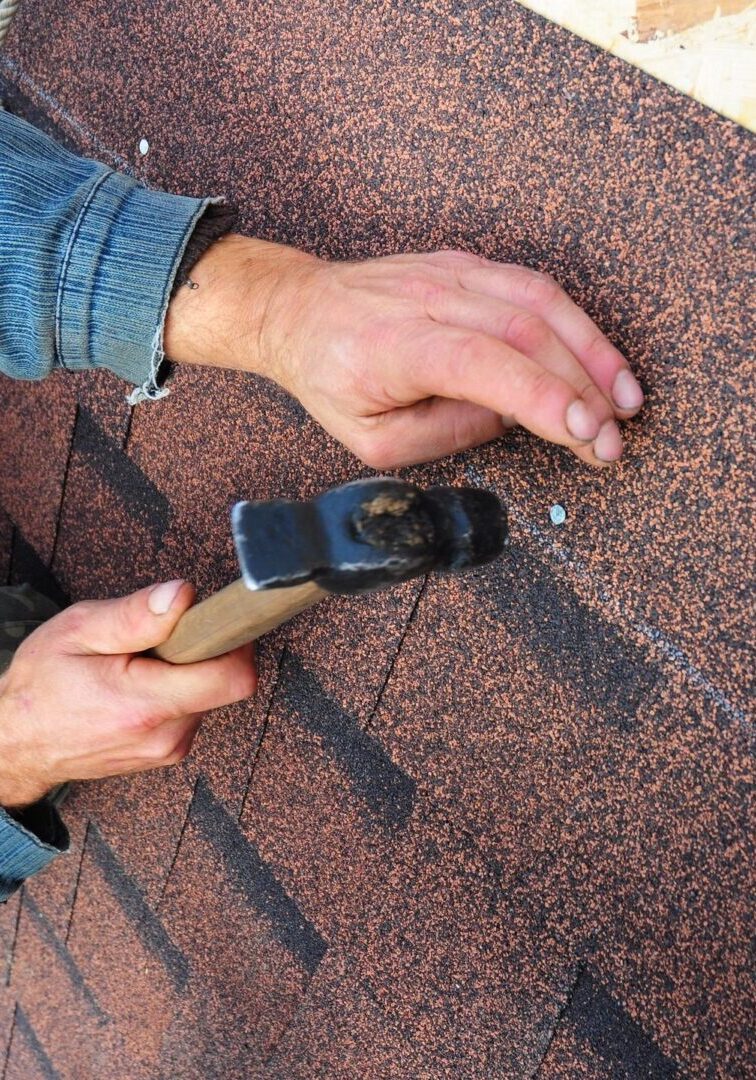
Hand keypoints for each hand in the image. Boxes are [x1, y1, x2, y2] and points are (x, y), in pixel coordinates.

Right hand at [0, 581, 255, 808]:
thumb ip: (135, 615)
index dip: (236, 639)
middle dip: (201, 649)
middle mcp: (166, 734)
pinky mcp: (168, 751)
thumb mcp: (78, 632)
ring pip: (209, 693)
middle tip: (156, 639)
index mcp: (146, 705)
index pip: (234, 677)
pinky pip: (193, 708)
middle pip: (225, 680)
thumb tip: (183, 595)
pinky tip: (138, 684)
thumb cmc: (41, 685)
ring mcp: (170, 748)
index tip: (217, 618)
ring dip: (186, 669)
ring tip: (138, 664)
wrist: (16, 743)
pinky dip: (175, 688)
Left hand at [165, 237, 643, 468]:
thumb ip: (444, 434)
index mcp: (398, 346)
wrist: (295, 310)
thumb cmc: (329, 378)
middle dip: (584, 388)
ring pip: (540, 302)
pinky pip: (531, 287)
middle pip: (526, 332)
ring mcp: (450, 273)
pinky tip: (597, 359)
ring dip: (593, 351)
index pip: (486, 366)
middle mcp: (429, 298)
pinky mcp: (465, 264)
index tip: (587, 434)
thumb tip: (510, 418)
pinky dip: (574, 322)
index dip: (544, 399)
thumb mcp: (372, 438)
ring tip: (625, 399)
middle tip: (614, 438)